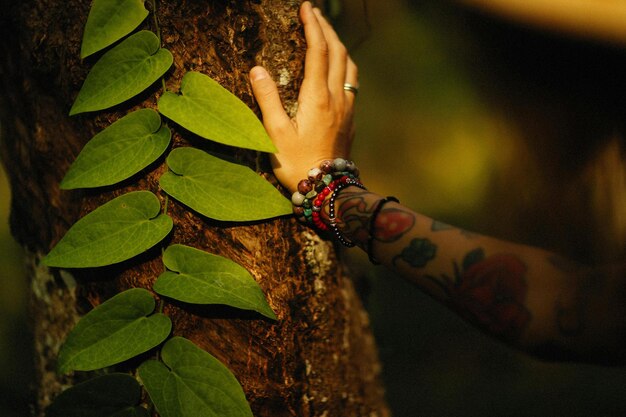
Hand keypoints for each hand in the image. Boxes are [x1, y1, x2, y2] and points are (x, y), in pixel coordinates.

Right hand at [250, 1, 357, 193]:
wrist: (328, 189)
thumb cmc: (297, 163)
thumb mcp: (275, 133)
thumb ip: (267, 99)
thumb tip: (257, 70)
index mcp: (317, 97)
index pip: (318, 51)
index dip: (313, 26)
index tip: (306, 8)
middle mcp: (337, 98)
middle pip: (338, 52)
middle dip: (327, 28)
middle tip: (314, 13)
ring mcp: (347, 109)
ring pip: (350, 66)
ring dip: (340, 45)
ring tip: (327, 34)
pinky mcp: (351, 119)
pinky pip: (352, 82)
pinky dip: (344, 64)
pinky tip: (337, 68)